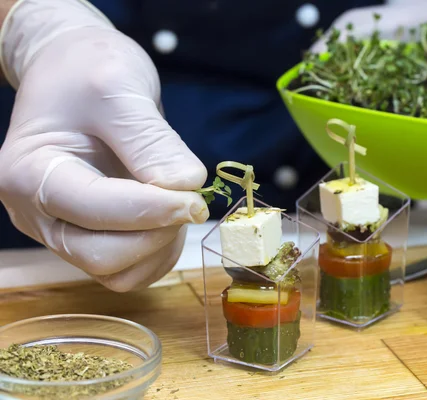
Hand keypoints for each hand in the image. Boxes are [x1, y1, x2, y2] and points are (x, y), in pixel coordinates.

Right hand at [0, 0, 208, 290]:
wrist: (73, 70)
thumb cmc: (87, 70)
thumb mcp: (120, 88)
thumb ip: (152, 141)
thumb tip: (187, 187)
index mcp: (30, 172)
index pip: (94, 210)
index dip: (153, 210)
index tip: (195, 197)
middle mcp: (35, 211)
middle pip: (101, 256)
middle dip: (156, 234)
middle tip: (187, 200)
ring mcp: (59, 229)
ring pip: (116, 272)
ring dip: (159, 248)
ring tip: (175, 204)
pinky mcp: (85, 237)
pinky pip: (127, 270)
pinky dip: (157, 254)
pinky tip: (168, 219)